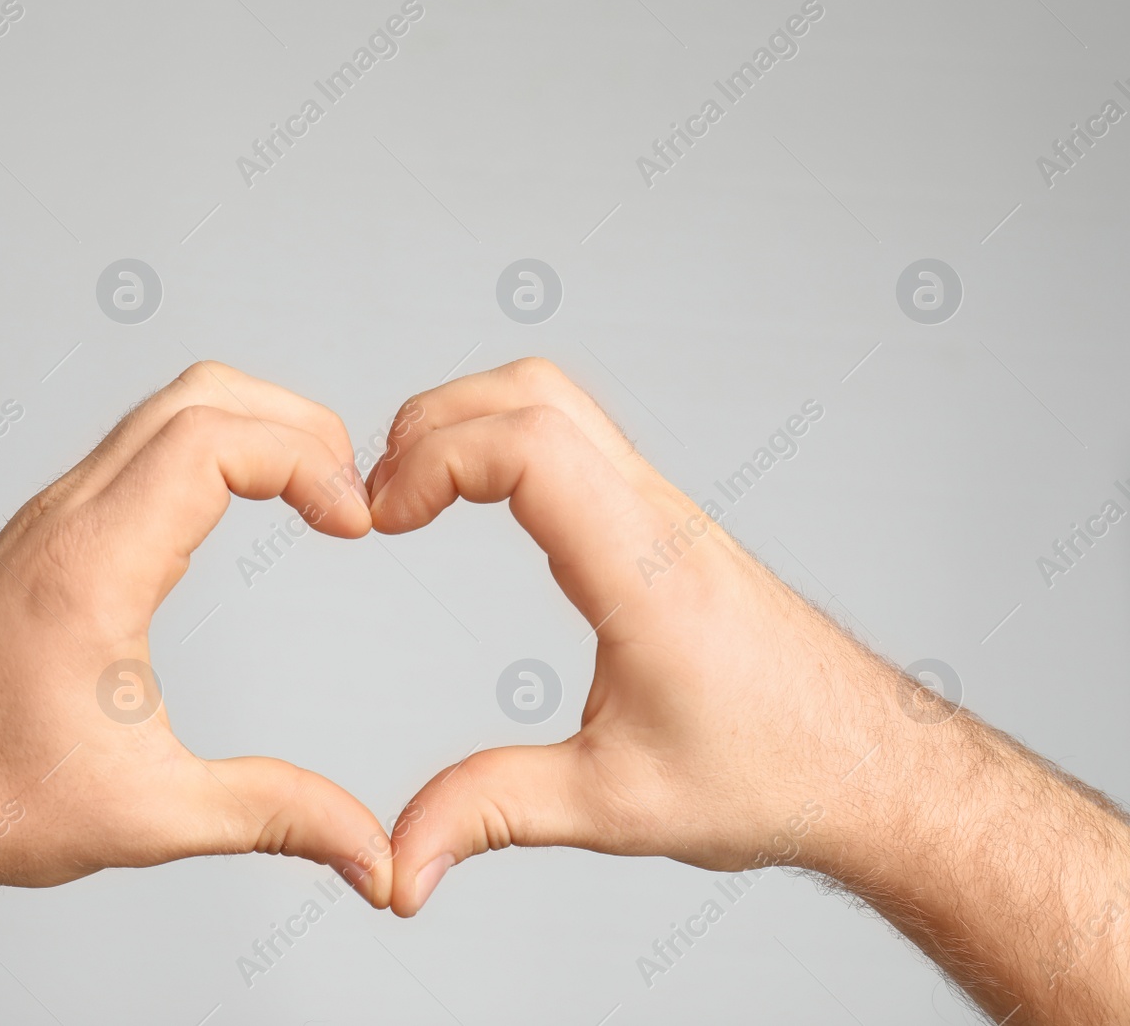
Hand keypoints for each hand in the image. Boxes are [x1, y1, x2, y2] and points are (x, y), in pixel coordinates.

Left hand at [0, 361, 393, 902]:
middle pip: (198, 396)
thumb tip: (370, 852)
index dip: (305, 460)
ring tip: (313, 492)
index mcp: (94, 566)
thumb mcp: (148, 816)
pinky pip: (138, 450)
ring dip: (251, 430)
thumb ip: (273, 817)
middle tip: (350, 491)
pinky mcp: (47, 536)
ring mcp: (52, 519)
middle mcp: (68, 519)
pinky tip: (240, 509)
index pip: (214, 440)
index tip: (353, 522)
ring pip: (164, 411)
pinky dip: (208, 452)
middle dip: (294, 424)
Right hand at [366, 357, 1129, 1024]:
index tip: (384, 518)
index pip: (529, 445)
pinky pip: (577, 438)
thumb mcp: (614, 805)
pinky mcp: (665, 522)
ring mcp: (664, 511)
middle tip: (381, 500)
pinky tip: (478, 503)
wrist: (873, 766)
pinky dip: (507, 442)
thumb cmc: (772, 776)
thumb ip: (492, 814)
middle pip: (533, 392)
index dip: (434, 459)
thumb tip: (399, 861)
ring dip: (470, 422)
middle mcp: (656, 519)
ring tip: (414, 496)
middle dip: (433, 424)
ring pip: (558, 401)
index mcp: (643, 572)